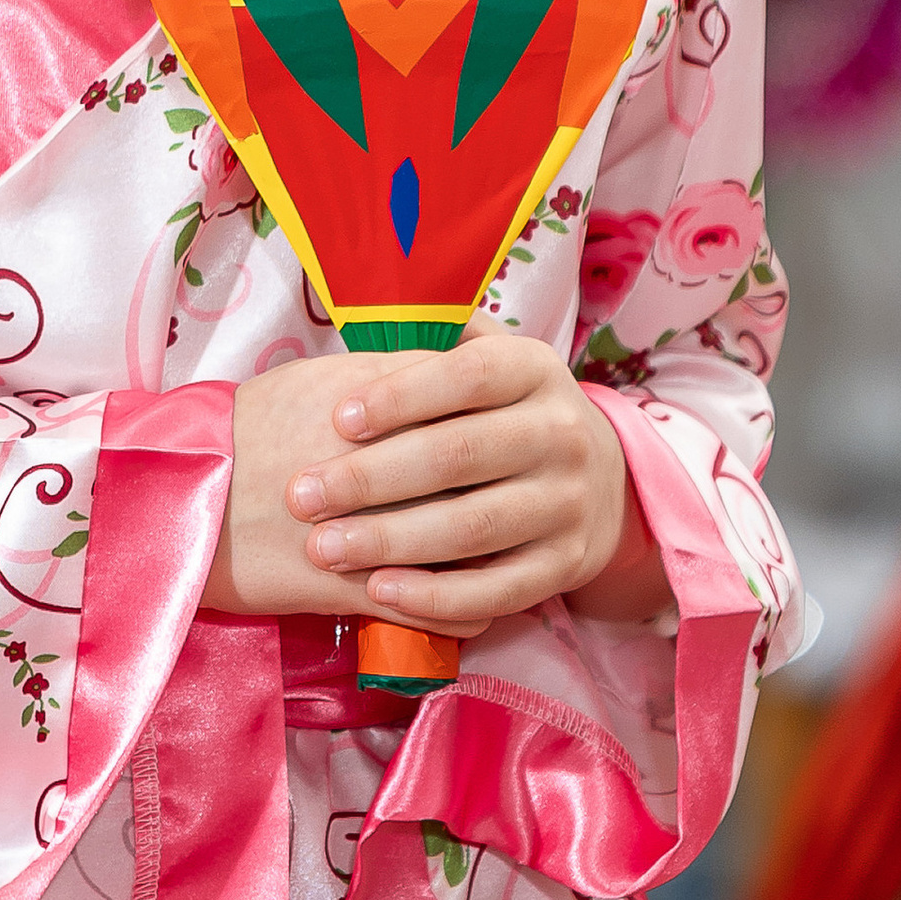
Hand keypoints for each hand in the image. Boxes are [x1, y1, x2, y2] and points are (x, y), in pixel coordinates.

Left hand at [202, 331, 666, 634]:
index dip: (401, 396)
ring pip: (472, 527)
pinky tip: (378, 592)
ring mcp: (567, 504)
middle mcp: (561, 434)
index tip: (338, 418)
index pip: (467, 376)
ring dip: (391, 540)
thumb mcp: (488, 358)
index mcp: (534, 370)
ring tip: (324, 547)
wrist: (598, 480)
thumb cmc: (505, 411)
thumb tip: (367, 301)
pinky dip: (436, 597)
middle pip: (458, 456)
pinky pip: (496, 590)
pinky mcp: (565, 566)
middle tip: (301, 495)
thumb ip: (434, 338)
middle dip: (371, 479)